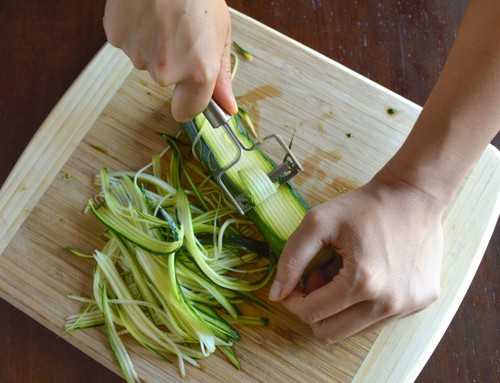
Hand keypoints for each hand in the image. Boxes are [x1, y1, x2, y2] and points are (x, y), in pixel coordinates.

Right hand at [103, 0, 236, 121]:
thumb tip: (227, 108)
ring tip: (163, 17)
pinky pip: (129, 44)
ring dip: (154, 46)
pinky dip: (136, 32)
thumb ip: (221, 76)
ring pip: (147, 62)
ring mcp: (138, 56)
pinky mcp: (117, 39)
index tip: (190, 93)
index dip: (189, 102)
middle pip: (167, 82)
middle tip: (180, 31)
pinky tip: (145, 12)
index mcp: (198, 72)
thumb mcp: (220, 34)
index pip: (186, 112)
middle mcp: (167, 72)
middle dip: (173, 64)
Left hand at [268, 168, 443, 344]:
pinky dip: (363, 305)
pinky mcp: (420, 305)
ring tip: (344, 275)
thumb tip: (276, 296)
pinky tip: (367, 276)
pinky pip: (377, 321)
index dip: (295, 299)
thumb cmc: (363, 206)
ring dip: (339, 308)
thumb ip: (291, 260)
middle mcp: (389, 303)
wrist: (414, 196)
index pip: (311, 314)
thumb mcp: (318, 222)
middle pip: (329, 333)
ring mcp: (408, 307)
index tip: (299, 278)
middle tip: (320, 277)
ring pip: (352, 332)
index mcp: (362, 282)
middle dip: (315, 307)